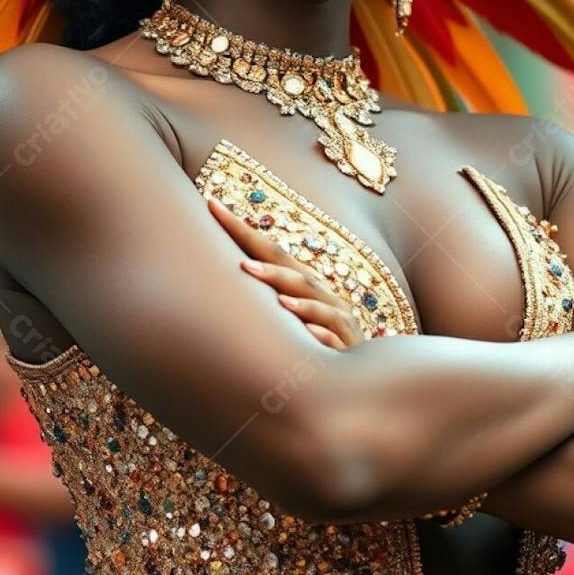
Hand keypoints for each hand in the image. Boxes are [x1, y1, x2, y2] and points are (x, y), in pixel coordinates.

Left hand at [207, 197, 364, 349]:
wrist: (361, 369)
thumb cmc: (313, 341)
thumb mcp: (288, 314)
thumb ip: (261, 296)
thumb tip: (216, 273)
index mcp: (306, 284)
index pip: (271, 252)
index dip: (242, 230)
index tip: (212, 205)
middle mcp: (324, 296)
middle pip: (296, 275)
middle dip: (269, 266)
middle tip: (240, 263)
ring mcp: (339, 321)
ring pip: (319, 306)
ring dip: (299, 301)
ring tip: (273, 295)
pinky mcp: (349, 349)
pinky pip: (334, 341)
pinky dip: (321, 334)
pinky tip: (307, 332)